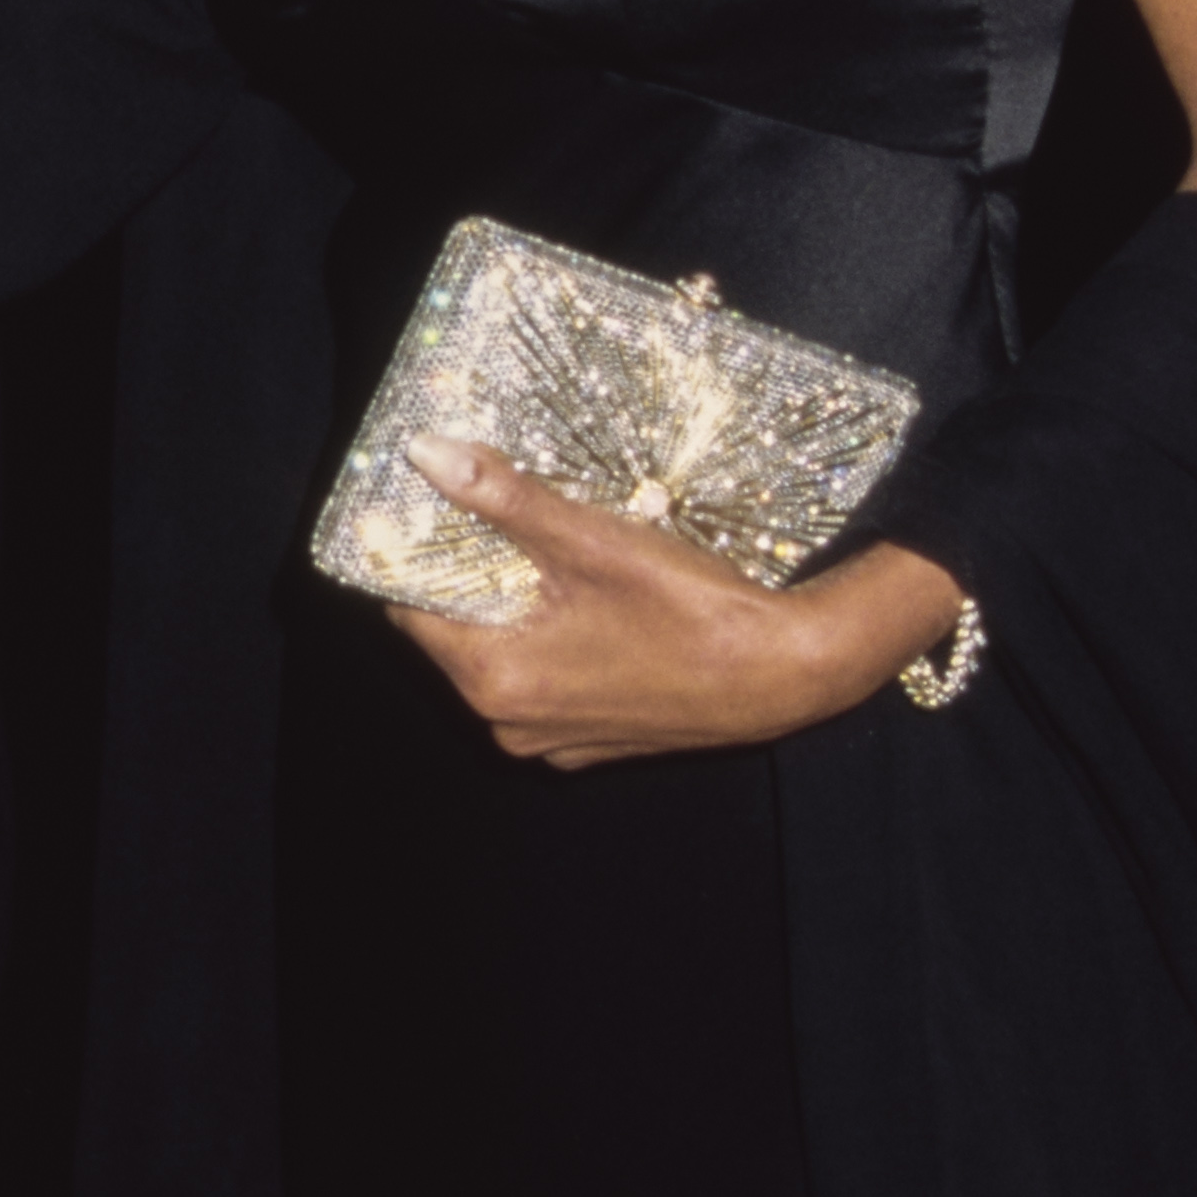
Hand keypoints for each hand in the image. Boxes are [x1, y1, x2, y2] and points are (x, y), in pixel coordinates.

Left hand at [387, 433, 964, 770]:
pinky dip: (555, 644)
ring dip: (518, 608)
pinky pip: (547, 683)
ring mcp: (551, 742)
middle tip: (505, 518)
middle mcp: (508, 725)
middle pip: (456, 633)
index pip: (410, 609)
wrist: (786, 675)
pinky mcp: (590, 744)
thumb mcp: (591, 541)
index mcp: (491, 680)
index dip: (418, 555)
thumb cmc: (690, 610)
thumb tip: (426, 452)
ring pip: (504, 656)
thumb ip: (503, 498)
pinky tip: (593, 605)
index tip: (437, 510)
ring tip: (556, 554)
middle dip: (475, 576)